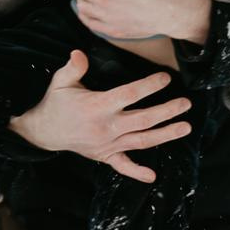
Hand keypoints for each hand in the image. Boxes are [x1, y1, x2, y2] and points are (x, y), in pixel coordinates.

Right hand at [4, 51, 192, 183]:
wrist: (43, 132)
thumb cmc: (56, 104)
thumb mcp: (60, 82)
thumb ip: (73, 67)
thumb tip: (79, 53)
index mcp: (97, 107)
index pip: (129, 94)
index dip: (149, 86)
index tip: (165, 78)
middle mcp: (106, 127)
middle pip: (143, 119)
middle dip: (167, 111)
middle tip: (186, 103)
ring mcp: (107, 144)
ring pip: (141, 141)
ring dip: (165, 135)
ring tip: (186, 127)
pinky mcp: (105, 155)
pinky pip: (122, 166)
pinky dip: (136, 172)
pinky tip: (152, 176)